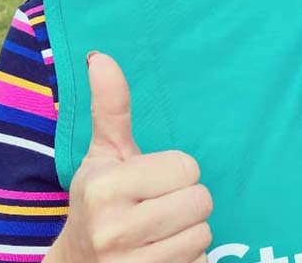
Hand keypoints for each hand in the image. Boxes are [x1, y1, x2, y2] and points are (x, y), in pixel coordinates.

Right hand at [49, 52, 211, 262]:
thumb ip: (110, 109)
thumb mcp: (103, 156)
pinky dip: (190, 260)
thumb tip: (102, 58)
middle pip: (200, 202)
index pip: (187, 168)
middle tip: (160, 208)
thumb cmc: (99, 202)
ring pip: (203, 236)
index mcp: (104, 187)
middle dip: (187, 203)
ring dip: (190, 233)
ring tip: (161, 233)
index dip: (178, 173)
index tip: (153, 182)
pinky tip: (164, 256)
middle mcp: (113, 230)